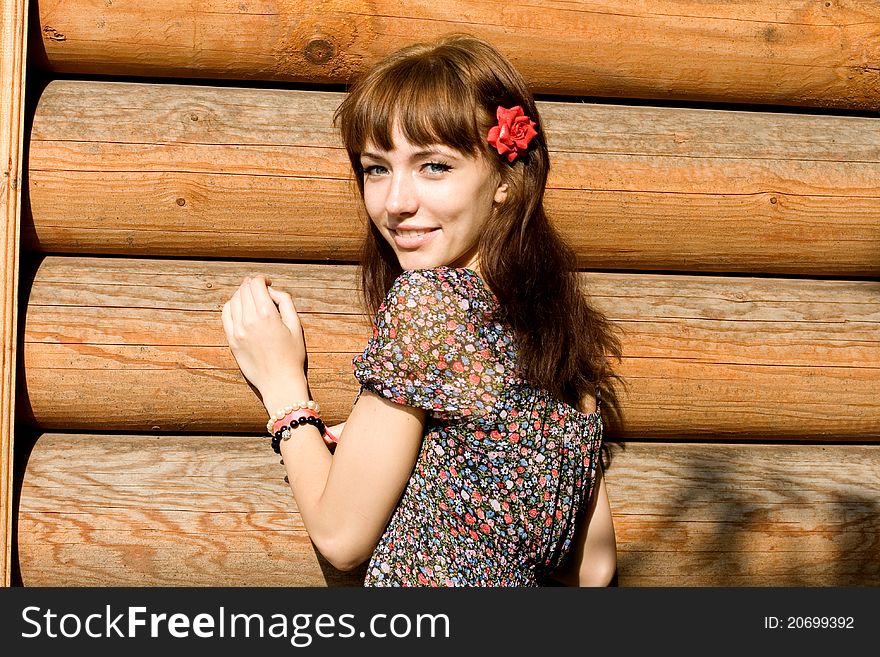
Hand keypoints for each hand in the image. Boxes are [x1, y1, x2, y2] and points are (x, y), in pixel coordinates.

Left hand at [221, 274, 307, 403]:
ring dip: (241, 294)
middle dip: (252, 284)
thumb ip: (285, 302)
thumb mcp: (296, 326)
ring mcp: (238, 331)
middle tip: (260, 288)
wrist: (280, 383)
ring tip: (251, 297)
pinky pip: (225, 315)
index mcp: (267, 315)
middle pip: (244, 290)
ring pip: (233, 300)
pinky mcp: (231, 341)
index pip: (256, 284)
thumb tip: (271, 291)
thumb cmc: (292, 355)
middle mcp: (249, 321)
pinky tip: (239, 307)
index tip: (268, 282)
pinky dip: (231, 306)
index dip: (262, 279)